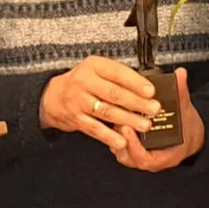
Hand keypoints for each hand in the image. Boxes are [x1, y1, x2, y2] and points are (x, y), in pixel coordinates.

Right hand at [40, 56, 161, 151]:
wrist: (53, 96)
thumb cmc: (83, 81)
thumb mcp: (98, 69)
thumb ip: (118, 76)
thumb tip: (147, 88)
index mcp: (94, 66)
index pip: (117, 73)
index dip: (135, 83)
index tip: (151, 91)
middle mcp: (84, 82)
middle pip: (114, 93)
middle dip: (136, 103)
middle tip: (154, 109)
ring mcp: (79, 101)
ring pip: (106, 111)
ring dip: (127, 119)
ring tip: (145, 125)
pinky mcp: (76, 119)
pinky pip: (95, 129)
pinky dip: (109, 136)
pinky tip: (122, 141)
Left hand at [111, 68, 205, 171]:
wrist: (191, 135)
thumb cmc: (188, 128)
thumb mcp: (186, 110)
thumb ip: (181, 93)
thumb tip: (180, 74)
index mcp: (166, 156)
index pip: (145, 159)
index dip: (135, 146)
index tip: (129, 129)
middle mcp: (152, 159)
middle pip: (129, 157)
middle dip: (122, 139)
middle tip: (117, 122)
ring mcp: (141, 156)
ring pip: (122, 153)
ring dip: (116, 138)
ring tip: (113, 121)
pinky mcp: (134, 150)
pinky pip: (122, 147)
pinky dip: (116, 137)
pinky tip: (113, 122)